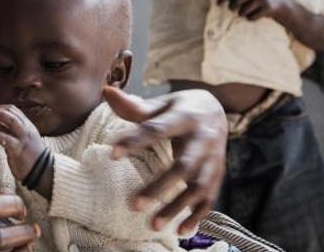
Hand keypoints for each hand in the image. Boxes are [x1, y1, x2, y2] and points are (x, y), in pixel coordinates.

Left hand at [0, 105, 45, 179]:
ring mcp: (23, 138)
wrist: (42, 172)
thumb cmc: (30, 158)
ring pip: (10, 120)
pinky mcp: (18, 148)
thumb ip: (12, 133)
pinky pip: (4, 137)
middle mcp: (27, 129)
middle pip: (11, 113)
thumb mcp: (23, 141)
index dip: (0, 108)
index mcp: (28, 126)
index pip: (14, 110)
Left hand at [104, 87, 226, 234]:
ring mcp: (212, 159)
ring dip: (177, 207)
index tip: (112, 154)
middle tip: (132, 204)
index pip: (157, 130)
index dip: (135, 141)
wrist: (216, 109)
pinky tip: (181, 232)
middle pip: (182, 166)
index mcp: (185, 117)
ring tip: (153, 225)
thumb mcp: (160, 104)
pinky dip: (197, 216)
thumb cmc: (178, 109)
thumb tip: (106, 91)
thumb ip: (134, 106)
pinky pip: (210, 198)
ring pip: (198, 186)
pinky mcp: (217, 175)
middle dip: (159, 187)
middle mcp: (202, 139)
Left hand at [218, 0, 283, 20]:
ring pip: (243, 11)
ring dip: (242, 14)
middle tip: (234, 9)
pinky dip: (251, 18)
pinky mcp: (267, 8)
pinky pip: (252, 17)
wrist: (280, 3)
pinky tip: (255, 15)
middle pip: (236, 1)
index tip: (218, 4)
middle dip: (233, 7)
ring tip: (245, 12)